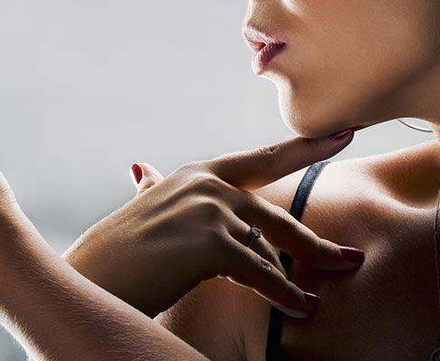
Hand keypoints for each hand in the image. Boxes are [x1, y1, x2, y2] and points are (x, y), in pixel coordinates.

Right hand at [63, 130, 365, 319]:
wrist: (86, 281)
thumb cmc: (114, 255)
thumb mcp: (141, 212)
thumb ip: (155, 190)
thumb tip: (142, 170)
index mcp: (197, 174)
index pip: (262, 159)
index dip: (305, 147)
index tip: (342, 132)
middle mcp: (208, 184)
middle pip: (278, 213)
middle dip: (316, 243)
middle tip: (353, 257)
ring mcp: (211, 209)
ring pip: (271, 249)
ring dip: (299, 280)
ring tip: (319, 300)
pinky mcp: (212, 242)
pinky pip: (261, 273)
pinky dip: (284, 294)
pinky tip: (302, 308)